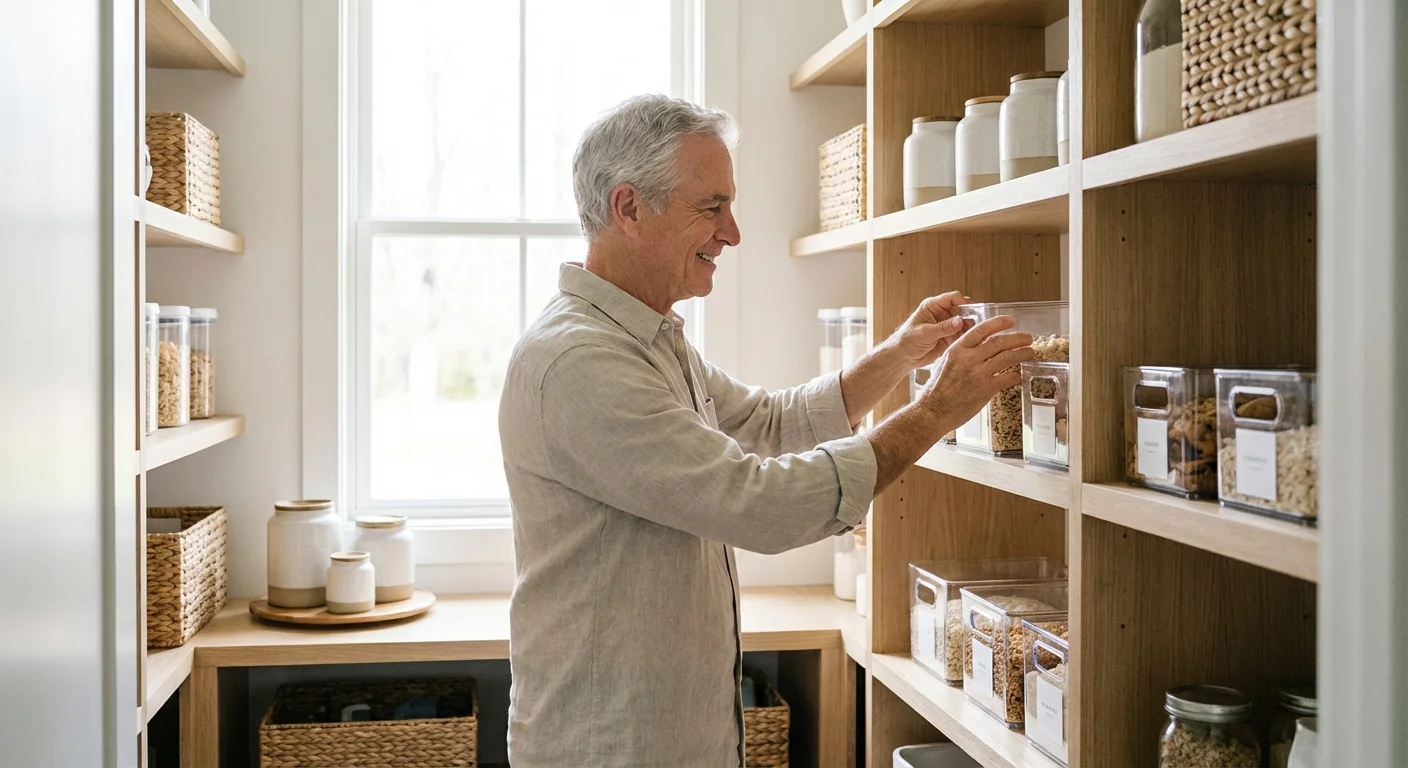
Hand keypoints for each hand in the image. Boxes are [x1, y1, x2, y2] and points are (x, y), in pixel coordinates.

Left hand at [883, 291, 969, 369]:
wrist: (902, 358)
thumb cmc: (906, 341)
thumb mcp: (924, 333)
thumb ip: (943, 327)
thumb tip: (960, 321)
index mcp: (933, 306)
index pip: (953, 298)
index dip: (963, 302)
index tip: (971, 312)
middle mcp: (942, 314)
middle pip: (962, 310)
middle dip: (970, 316)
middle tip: (977, 326)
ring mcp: (946, 326)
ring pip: (965, 323)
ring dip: (970, 328)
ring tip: (976, 335)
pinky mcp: (949, 338)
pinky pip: (962, 335)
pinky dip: (967, 337)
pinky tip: (972, 342)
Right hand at [916, 315, 1034, 425]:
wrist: (933, 410)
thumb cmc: (936, 390)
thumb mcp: (944, 362)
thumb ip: (961, 353)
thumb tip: (977, 347)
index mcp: (957, 349)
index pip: (981, 330)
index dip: (999, 323)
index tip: (1011, 320)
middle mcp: (969, 358)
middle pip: (999, 342)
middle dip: (1017, 338)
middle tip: (1028, 338)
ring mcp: (978, 373)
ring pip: (1007, 358)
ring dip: (1022, 354)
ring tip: (1030, 353)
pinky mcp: (985, 389)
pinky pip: (1007, 378)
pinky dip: (1016, 376)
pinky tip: (1019, 376)